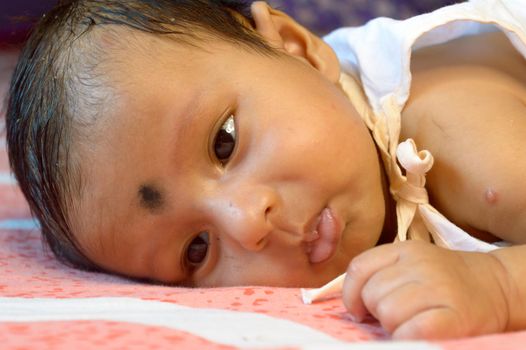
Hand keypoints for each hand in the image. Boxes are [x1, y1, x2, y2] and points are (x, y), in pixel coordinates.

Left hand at [342, 241, 510, 338]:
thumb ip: (381, 274)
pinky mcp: (453, 316)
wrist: (495, 287)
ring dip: (394, 326)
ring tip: (412, 323)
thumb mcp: (410, 264)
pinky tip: (420, 333)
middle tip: (398, 316)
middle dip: (377, 312)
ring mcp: (437, 287)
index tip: (360, 310)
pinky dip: (409, 337)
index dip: (351, 294)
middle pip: (372, 294)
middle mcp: (419, 263)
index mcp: (403, 249)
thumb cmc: (444, 281)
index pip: (359, 268)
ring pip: (388, 312)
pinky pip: (412, 331)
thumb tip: (351, 304)